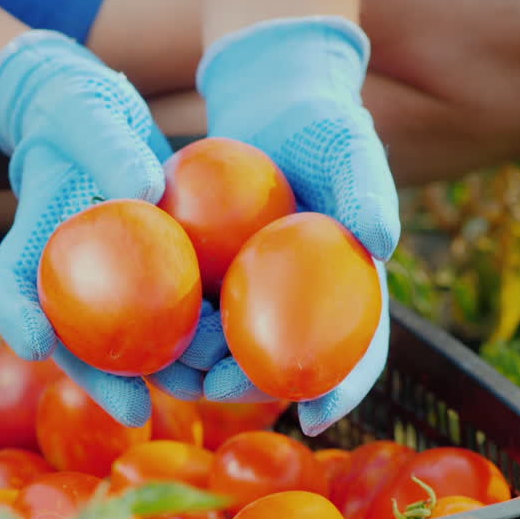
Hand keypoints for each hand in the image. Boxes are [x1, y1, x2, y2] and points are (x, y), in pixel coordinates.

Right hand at [0, 29, 175, 426]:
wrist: (99, 124)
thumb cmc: (79, 114)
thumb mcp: (89, 116)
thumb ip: (109, 148)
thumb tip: (145, 190)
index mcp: (28, 251)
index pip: (8, 294)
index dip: (18, 323)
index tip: (36, 346)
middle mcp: (62, 285)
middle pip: (72, 344)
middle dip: (104, 381)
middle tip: (136, 409)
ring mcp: (103, 292)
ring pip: (123, 346)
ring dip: (158, 374)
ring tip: (198, 392)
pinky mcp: (145, 286)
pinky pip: (168, 320)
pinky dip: (196, 340)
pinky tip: (234, 355)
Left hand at [173, 16, 400, 435]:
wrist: (271, 102)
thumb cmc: (323, 126)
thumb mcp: (349, 149)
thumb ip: (367, 190)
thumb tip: (381, 241)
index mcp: (348, 290)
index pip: (356, 350)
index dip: (342, 388)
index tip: (317, 417)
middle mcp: (299, 302)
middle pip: (279, 361)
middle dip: (246, 386)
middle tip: (214, 390)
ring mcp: (252, 291)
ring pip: (227, 344)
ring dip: (198, 367)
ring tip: (169, 374)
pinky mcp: (208, 273)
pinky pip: (188, 307)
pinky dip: (168, 326)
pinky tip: (138, 336)